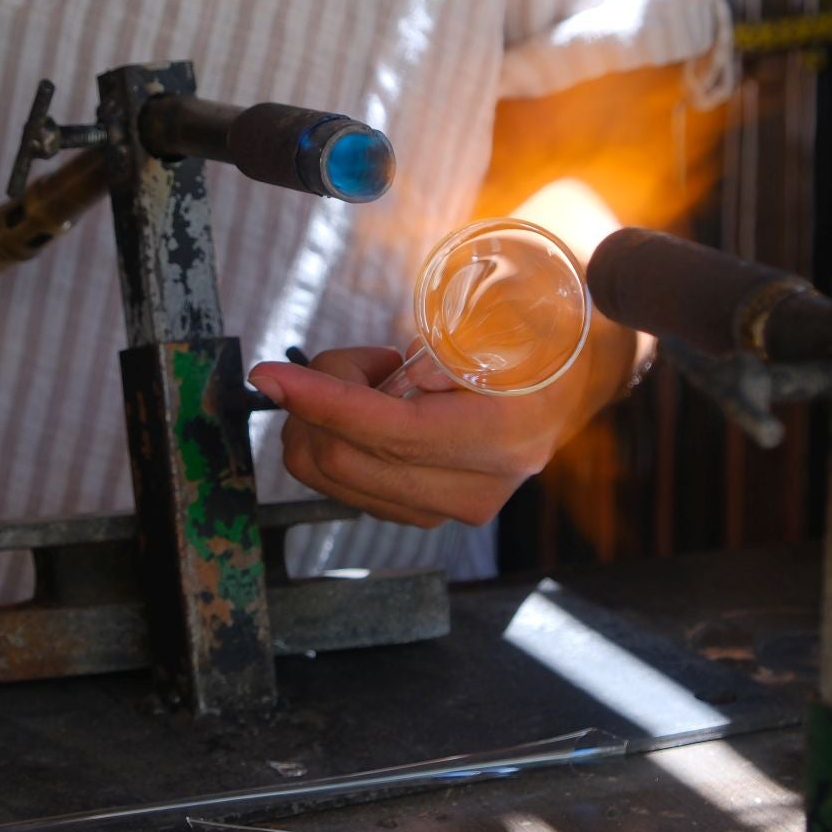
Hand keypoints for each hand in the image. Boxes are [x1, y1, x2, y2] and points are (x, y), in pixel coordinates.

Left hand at [249, 346, 587, 527]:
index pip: (392, 431)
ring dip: (324, 420)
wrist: (563, 379)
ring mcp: (450, 509)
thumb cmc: (525, 334)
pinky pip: (343, 485)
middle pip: (349, 460)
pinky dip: (335, 440)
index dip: (322, 400)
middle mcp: (477, 487)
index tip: (268, 375)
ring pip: (335, 478)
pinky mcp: (424, 512)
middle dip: (318, 401)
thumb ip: (446, 345)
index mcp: (502, 436)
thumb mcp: (499, 318)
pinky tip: (375, 409)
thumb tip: (386, 380)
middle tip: (353, 361)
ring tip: (373, 381)